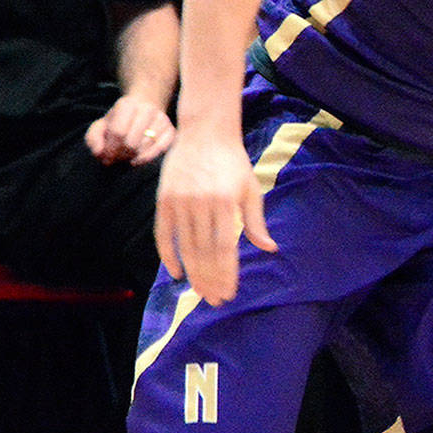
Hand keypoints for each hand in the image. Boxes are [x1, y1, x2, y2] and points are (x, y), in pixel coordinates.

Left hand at [85, 94, 175, 165]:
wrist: (144, 107)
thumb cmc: (119, 120)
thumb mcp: (100, 126)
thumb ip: (93, 139)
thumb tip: (99, 153)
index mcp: (127, 104)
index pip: (118, 132)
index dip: (110, 149)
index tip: (106, 156)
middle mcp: (147, 109)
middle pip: (132, 142)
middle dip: (121, 154)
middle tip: (117, 158)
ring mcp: (162, 119)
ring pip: (146, 146)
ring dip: (133, 157)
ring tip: (126, 156)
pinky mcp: (171, 129)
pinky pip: (161, 148)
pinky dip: (148, 157)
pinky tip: (138, 158)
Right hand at [154, 131, 276, 305]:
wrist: (205, 133)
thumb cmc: (233, 162)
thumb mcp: (250, 189)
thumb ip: (256, 221)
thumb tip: (269, 248)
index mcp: (227, 202)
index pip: (225, 247)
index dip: (226, 273)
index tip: (229, 292)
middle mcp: (202, 204)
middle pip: (204, 252)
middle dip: (210, 280)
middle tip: (215, 300)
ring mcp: (181, 202)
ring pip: (185, 247)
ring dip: (193, 273)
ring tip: (200, 292)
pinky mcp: (164, 200)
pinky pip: (163, 234)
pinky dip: (168, 256)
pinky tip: (176, 273)